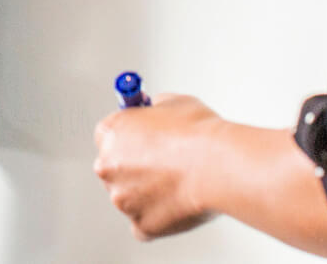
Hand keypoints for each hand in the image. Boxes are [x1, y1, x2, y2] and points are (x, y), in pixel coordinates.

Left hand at [93, 93, 221, 240]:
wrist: (219, 166)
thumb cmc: (198, 134)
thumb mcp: (173, 102)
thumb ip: (155, 108)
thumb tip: (156, 112)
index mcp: (111, 132)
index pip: (107, 135)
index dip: (128, 137)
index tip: (141, 138)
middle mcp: (108, 166)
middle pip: (114, 167)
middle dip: (134, 166)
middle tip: (164, 163)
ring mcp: (122, 198)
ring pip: (129, 196)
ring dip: (146, 192)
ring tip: (178, 182)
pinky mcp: (141, 224)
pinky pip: (145, 222)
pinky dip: (158, 216)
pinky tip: (177, 204)